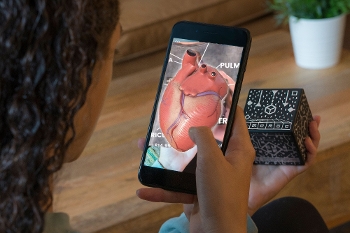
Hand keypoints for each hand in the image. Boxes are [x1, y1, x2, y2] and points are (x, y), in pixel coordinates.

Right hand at [137, 107, 255, 232]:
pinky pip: (178, 185)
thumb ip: (204, 138)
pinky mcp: (198, 191)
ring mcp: (211, 176)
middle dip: (188, 128)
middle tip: (173, 116)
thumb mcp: (212, 159)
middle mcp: (226, 161)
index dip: (225, 104)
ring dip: (168, 157)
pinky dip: (162, 188)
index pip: (236, 118)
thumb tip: (196, 127)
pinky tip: (143, 189)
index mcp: (239, 150)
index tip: (210, 92)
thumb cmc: (221, 194)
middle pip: (208, 137)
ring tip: (147, 147)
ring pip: (188, 160)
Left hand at [247, 116, 320, 215]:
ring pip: (308, 148)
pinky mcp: (291, 171)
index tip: (300, 110)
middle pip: (302, 137)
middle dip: (310, 126)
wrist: (242, 189)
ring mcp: (289, 161)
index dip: (296, 122)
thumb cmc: (241, 167)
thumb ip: (243, 131)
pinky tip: (306, 142)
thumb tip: (237, 110)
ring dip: (314, 136)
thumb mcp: (244, 145)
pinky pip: (306, 161)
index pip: (288, 131)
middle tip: (312, 116)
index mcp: (274, 145)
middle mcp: (284, 152)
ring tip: (312, 124)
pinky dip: (310, 151)